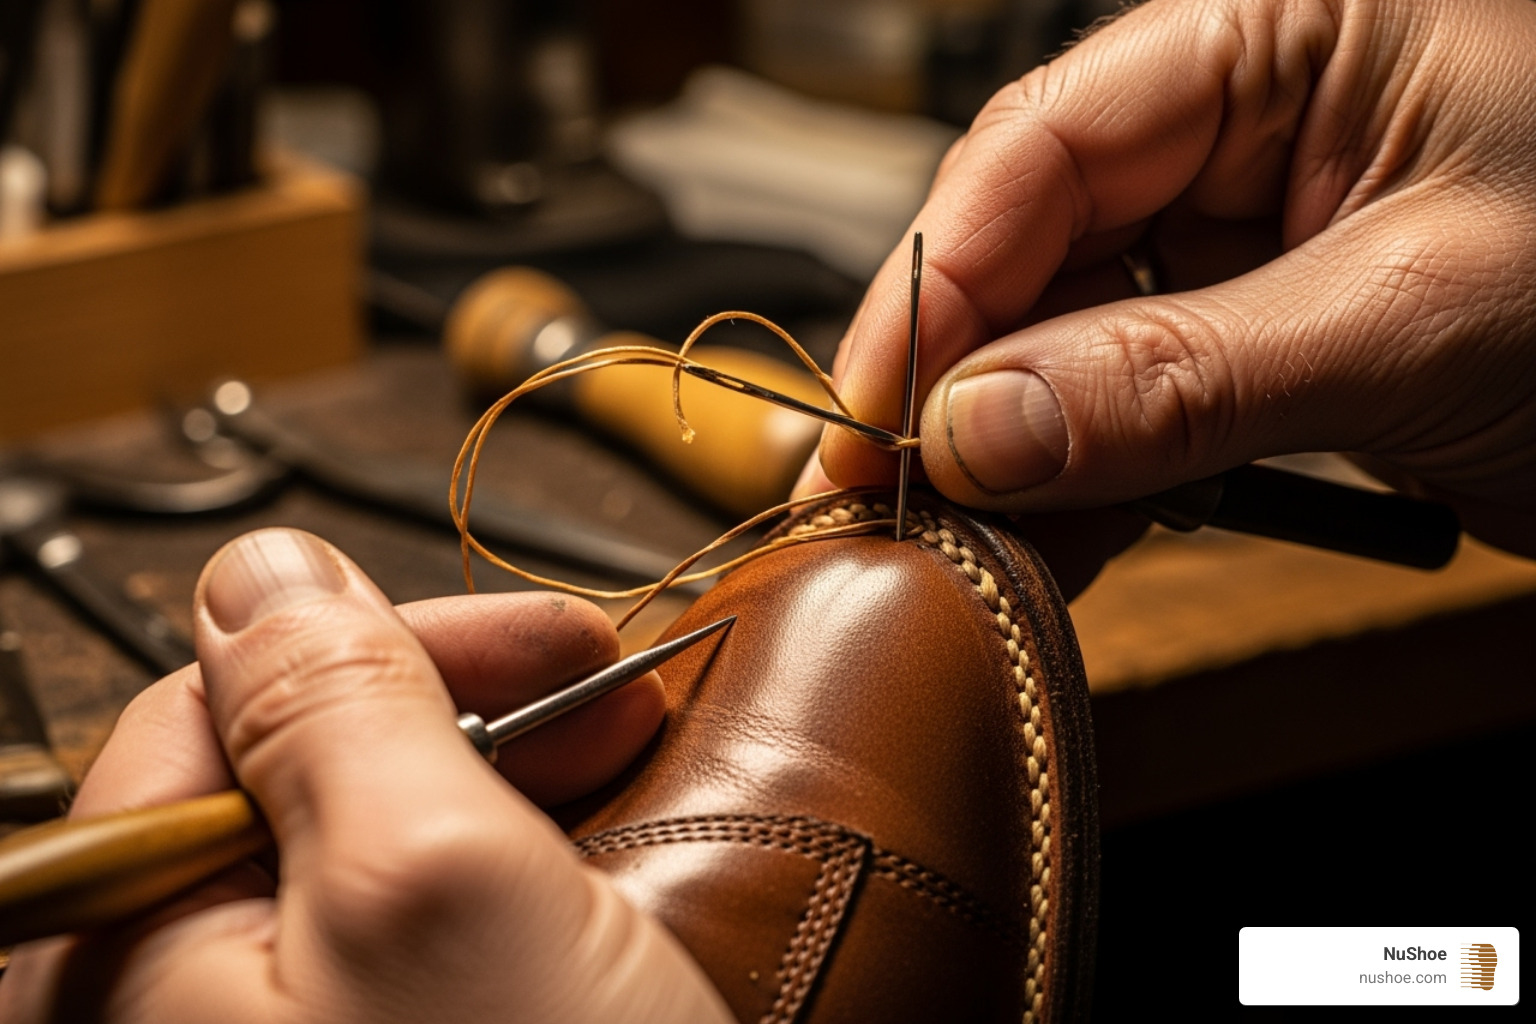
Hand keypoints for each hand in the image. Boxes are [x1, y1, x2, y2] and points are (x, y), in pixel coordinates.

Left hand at [0, 528, 731, 1023]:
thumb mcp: (435, 888)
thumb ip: (329, 706)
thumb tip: (262, 567)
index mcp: (117, 963)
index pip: (212, 713)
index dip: (395, 648)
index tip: (555, 644)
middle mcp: (167, 1012)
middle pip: (289, 781)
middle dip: (463, 717)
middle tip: (605, 700)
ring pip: (359, 856)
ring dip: (495, 789)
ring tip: (610, 779)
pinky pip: (403, 941)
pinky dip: (499, 880)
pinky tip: (576, 873)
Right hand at [808, 0, 1535, 557]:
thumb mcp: (1411, 315)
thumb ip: (1176, 376)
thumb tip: (975, 430)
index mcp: (1280, 35)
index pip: (1042, 143)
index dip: (935, 283)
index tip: (871, 412)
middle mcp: (1247, 126)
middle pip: (1036, 246)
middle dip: (962, 378)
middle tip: (893, 498)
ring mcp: (1251, 240)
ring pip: (1073, 340)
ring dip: (1020, 451)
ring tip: (963, 545)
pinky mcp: (1265, 341)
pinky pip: (1138, 406)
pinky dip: (1095, 487)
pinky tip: (1048, 550)